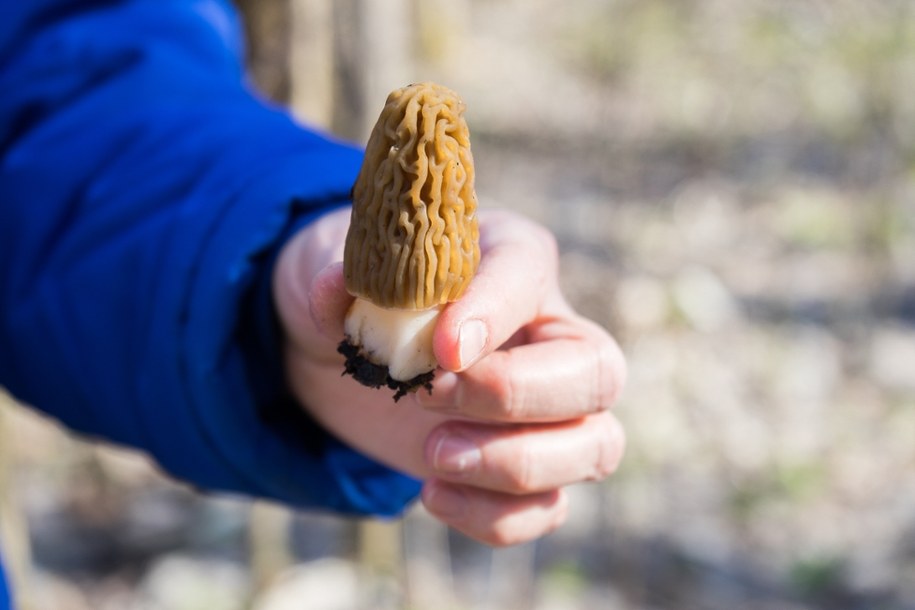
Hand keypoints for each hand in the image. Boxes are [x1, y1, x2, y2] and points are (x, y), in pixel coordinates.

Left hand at [273, 207, 626, 545]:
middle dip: (515, 394)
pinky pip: (548, 507)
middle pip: (598, 371)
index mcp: (512, 258)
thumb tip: (334, 290)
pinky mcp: (522, 467)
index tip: (441, 350)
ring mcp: (548, 409)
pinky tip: (432, 494)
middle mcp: (549, 332)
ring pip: (597, 446)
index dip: (493, 311)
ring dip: (516, 462)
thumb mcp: (332, 267)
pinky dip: (496, 516)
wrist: (348, 356)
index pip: (528, 271)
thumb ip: (335, 276)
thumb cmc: (361, 296)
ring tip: (433, 454)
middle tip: (430, 395)